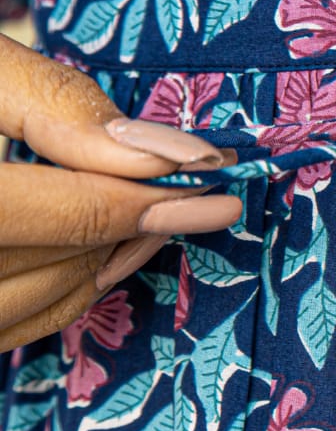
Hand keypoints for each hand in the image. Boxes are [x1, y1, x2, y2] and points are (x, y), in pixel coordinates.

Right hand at [0, 33, 238, 356]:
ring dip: (108, 260)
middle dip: (131, 222)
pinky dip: (65, 288)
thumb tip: (164, 155)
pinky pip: (9, 325)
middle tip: (202, 185)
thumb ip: (54, 105)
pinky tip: (101, 248)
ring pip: (38, 305)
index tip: (219, 175)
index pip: (59, 214)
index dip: (144, 195)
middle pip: (54, 262)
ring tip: (161, 209)